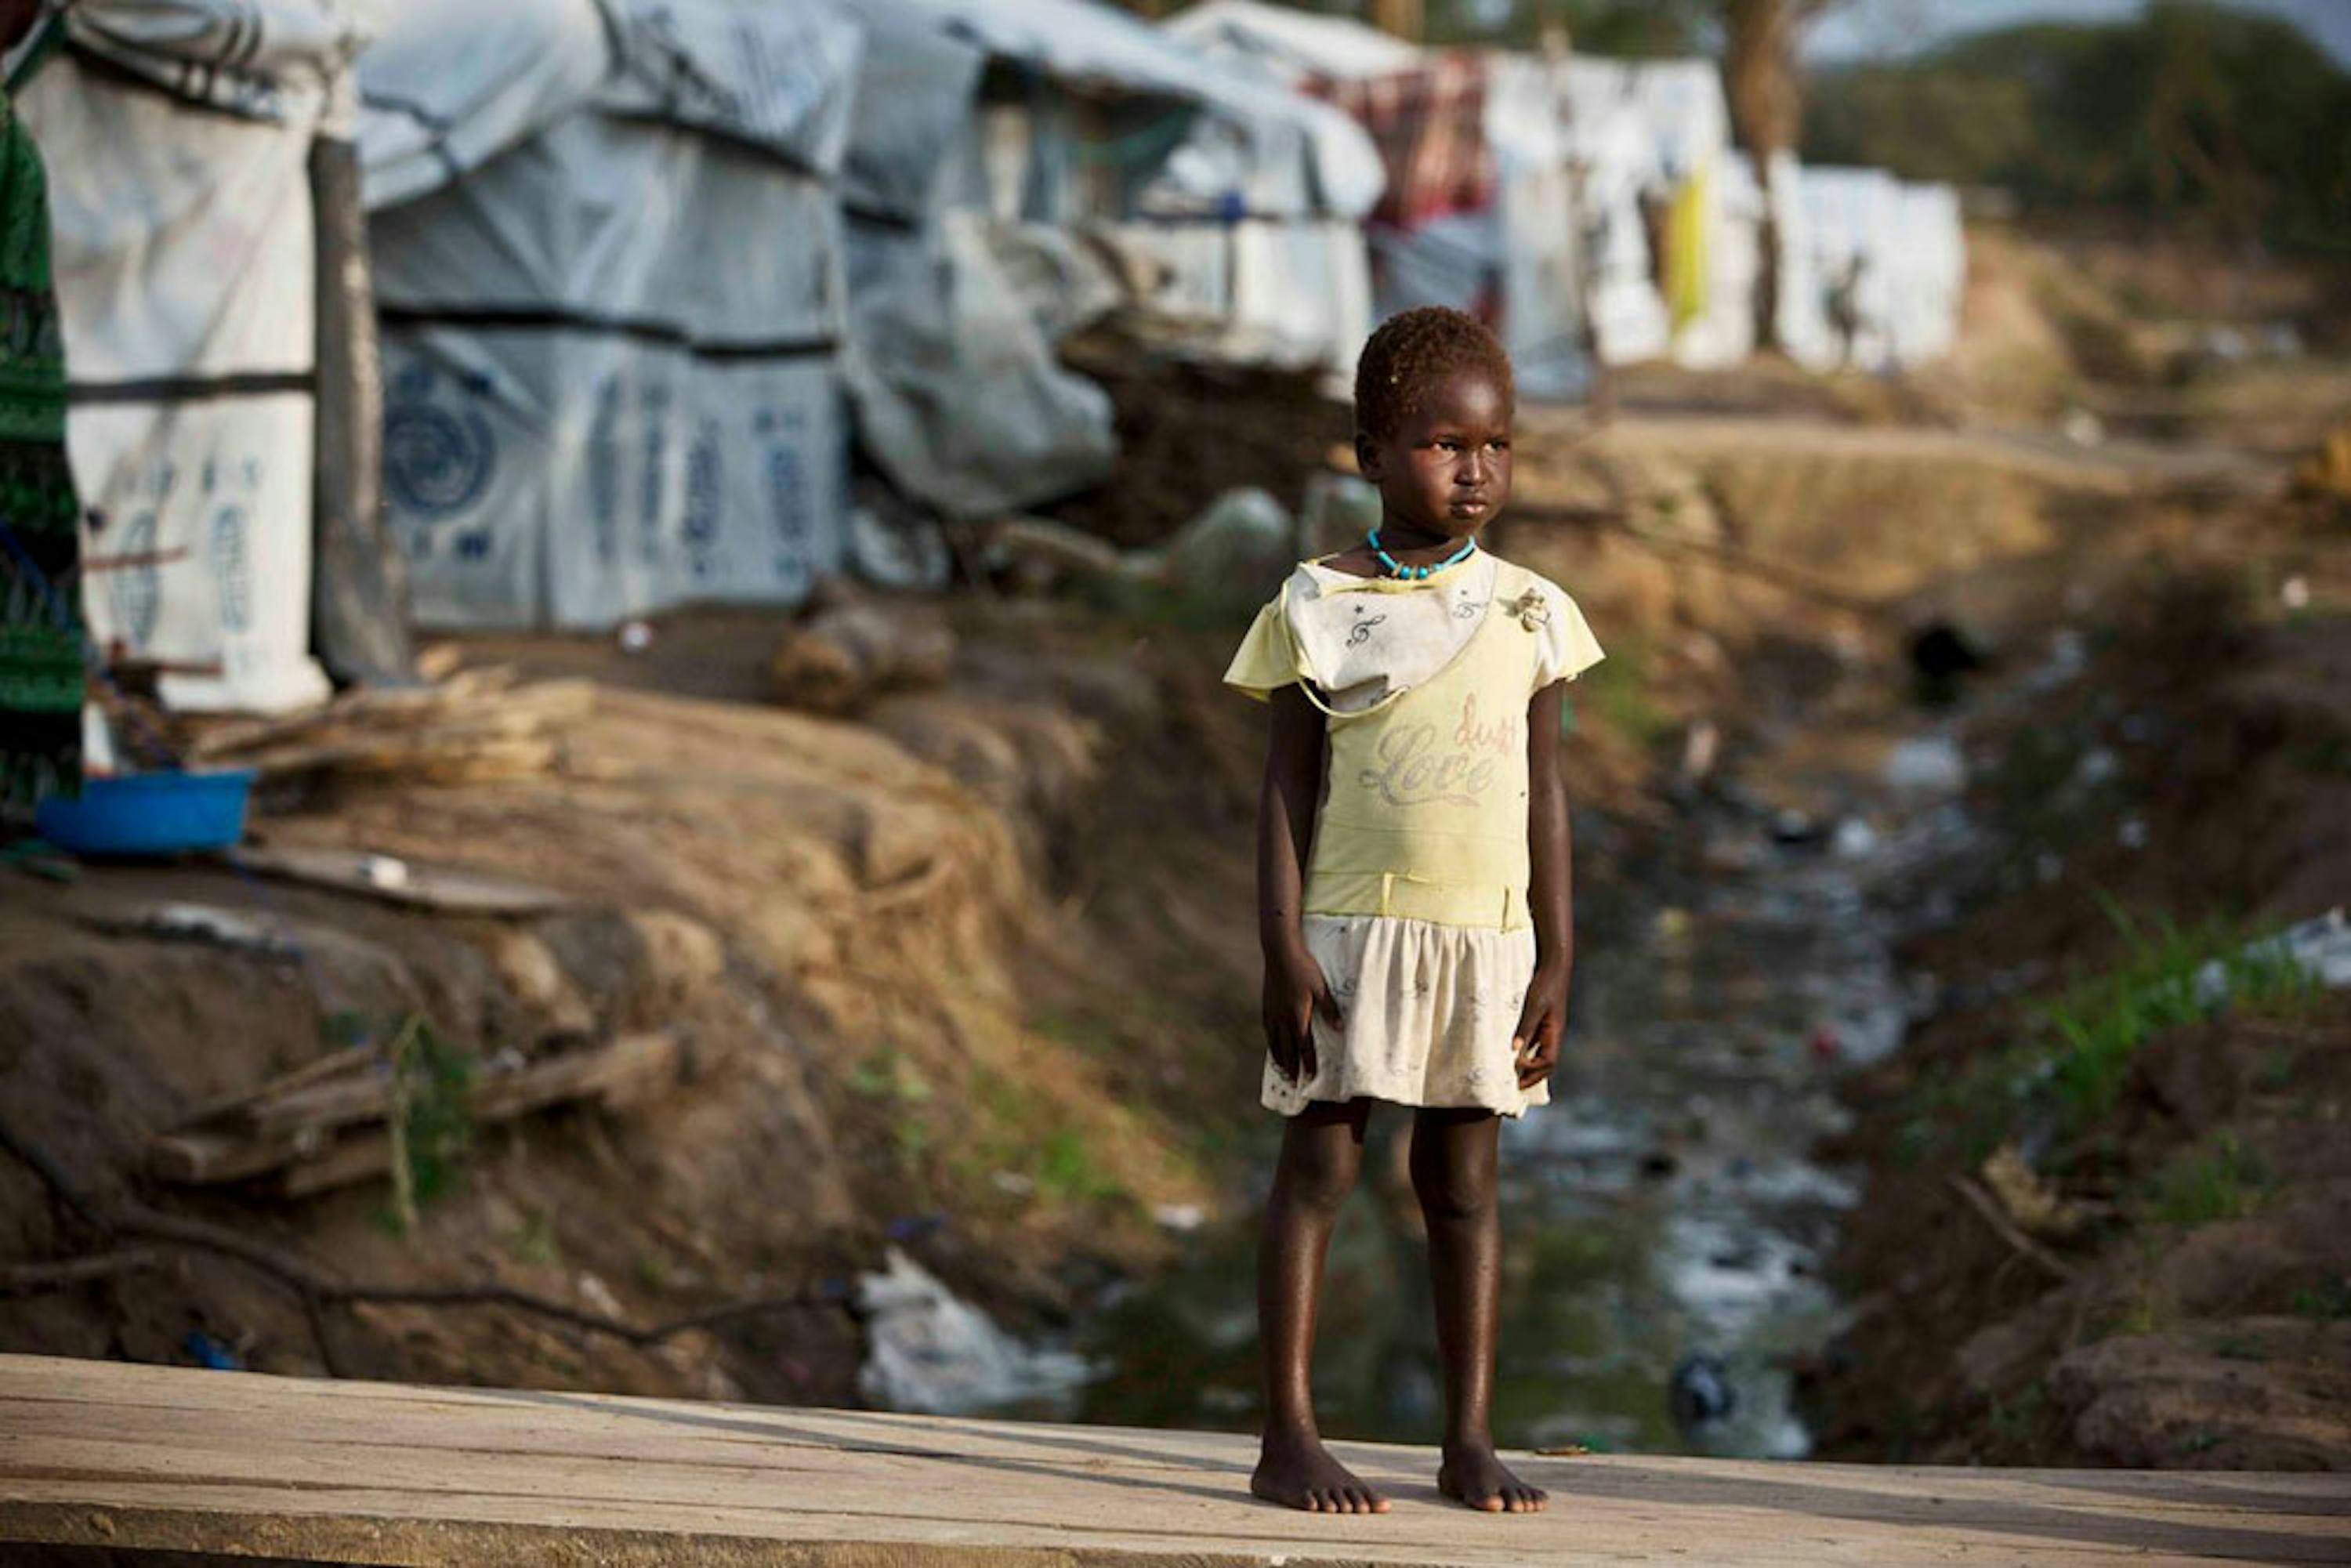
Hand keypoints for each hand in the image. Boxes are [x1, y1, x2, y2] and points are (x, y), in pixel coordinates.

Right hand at [1262, 942, 1339, 1082]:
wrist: (1280, 952)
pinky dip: (1271, 1043)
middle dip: (1292, 1066)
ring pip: (1275, 1042)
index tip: (1310, 1077)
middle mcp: (1282, 1018)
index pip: (1303, 1045)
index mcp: (1298, 1015)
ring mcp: (1272, 1012)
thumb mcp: (1321, 987)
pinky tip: (1273, 1046)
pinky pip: (1268, 1030)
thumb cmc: (1304, 968)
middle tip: (1295, 1082)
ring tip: (1283, 1071)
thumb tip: (1339, 1029)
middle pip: (1287, 1048)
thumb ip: (1329, 1009)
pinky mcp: (1266, 1005)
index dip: (1307, 1062)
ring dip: (1280, 1058)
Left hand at [1513, 963, 1567, 1089]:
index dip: (1533, 1070)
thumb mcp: (1534, 1005)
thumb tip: (1514, 1050)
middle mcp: (1553, 1035)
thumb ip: (1525, 1027)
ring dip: (1529, 1067)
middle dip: (1532, 1076)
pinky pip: (1536, 1044)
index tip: (1516, 1068)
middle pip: (1547, 1064)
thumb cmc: (1546, 985)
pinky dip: (1527, 1054)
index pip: (1548, 1061)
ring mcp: (1549, 1029)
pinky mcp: (1542, 1023)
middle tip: (1514, 1086)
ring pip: (1542, 1056)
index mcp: (1554, 1033)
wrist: (1554, 967)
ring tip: (1513, 1076)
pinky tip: (1514, 1055)